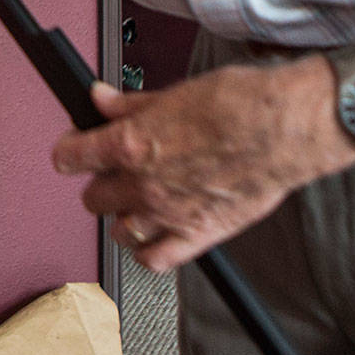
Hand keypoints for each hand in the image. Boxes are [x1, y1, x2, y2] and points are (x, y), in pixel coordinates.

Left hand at [50, 57, 354, 273]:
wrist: (285, 128)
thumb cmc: (239, 105)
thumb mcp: (174, 93)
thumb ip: (130, 105)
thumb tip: (100, 99)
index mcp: (131, 144)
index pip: (71, 156)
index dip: (69, 151)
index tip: (73, 149)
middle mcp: (143, 183)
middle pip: (94, 196)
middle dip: (101, 182)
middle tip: (117, 171)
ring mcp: (168, 214)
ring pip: (119, 230)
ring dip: (123, 216)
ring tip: (138, 201)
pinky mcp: (197, 236)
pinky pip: (155, 260)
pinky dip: (148, 252)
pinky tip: (154, 237)